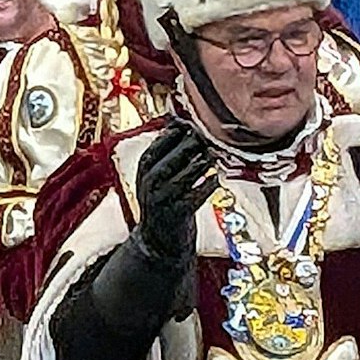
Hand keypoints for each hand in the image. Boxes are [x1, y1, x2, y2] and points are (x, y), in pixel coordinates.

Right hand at [132, 119, 216, 262]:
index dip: (181, 131)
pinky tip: (215, 178)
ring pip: (189, 173)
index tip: (195, 124)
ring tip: (213, 156)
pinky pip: (198, 193)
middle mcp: (150, 182)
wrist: (158, 241)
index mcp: (144, 168)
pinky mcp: (179, 214)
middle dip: (195, 144)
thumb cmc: (163, 200)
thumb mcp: (156, 175)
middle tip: (208, 138)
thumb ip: (167, 150)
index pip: (162, 142)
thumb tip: (178, 118)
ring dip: (205, 162)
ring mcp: (164, 198)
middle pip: (176, 155)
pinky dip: (209, 184)